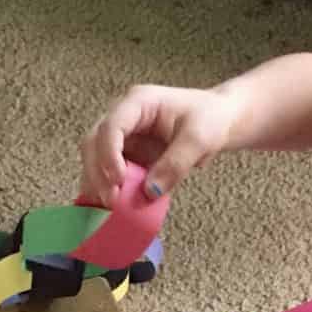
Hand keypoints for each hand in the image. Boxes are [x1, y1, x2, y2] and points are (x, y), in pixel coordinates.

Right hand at [79, 83, 241, 206]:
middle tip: (113, 200)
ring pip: (94, 159)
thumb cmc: (209, 118)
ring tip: (109, 208)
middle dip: (98, 172)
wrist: (217, 120)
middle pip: (94, 142)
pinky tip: (110, 208)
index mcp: (138, 103)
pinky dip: (106, 189)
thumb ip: (176, 163)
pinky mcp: (126, 156)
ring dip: (98, 184)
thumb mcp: (199, 139)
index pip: (112, 126)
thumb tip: (150, 191)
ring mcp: (122, 137)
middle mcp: (123, 118)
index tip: (119, 180)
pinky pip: (107, 173)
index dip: (109, 153)